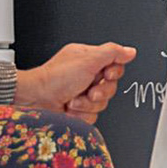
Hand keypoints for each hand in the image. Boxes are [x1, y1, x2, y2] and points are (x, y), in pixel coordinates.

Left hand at [16, 43, 135, 122]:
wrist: (36, 100)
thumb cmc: (55, 78)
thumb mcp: (88, 60)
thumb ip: (112, 53)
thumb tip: (130, 51)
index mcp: (88, 59)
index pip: (115, 65)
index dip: (113, 72)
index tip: (106, 73)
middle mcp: (86, 76)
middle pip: (111, 87)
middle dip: (100, 92)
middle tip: (88, 91)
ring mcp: (82, 94)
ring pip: (102, 104)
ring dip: (87, 105)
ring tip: (73, 100)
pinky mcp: (78, 111)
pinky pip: (92, 116)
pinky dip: (81, 115)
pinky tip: (70, 109)